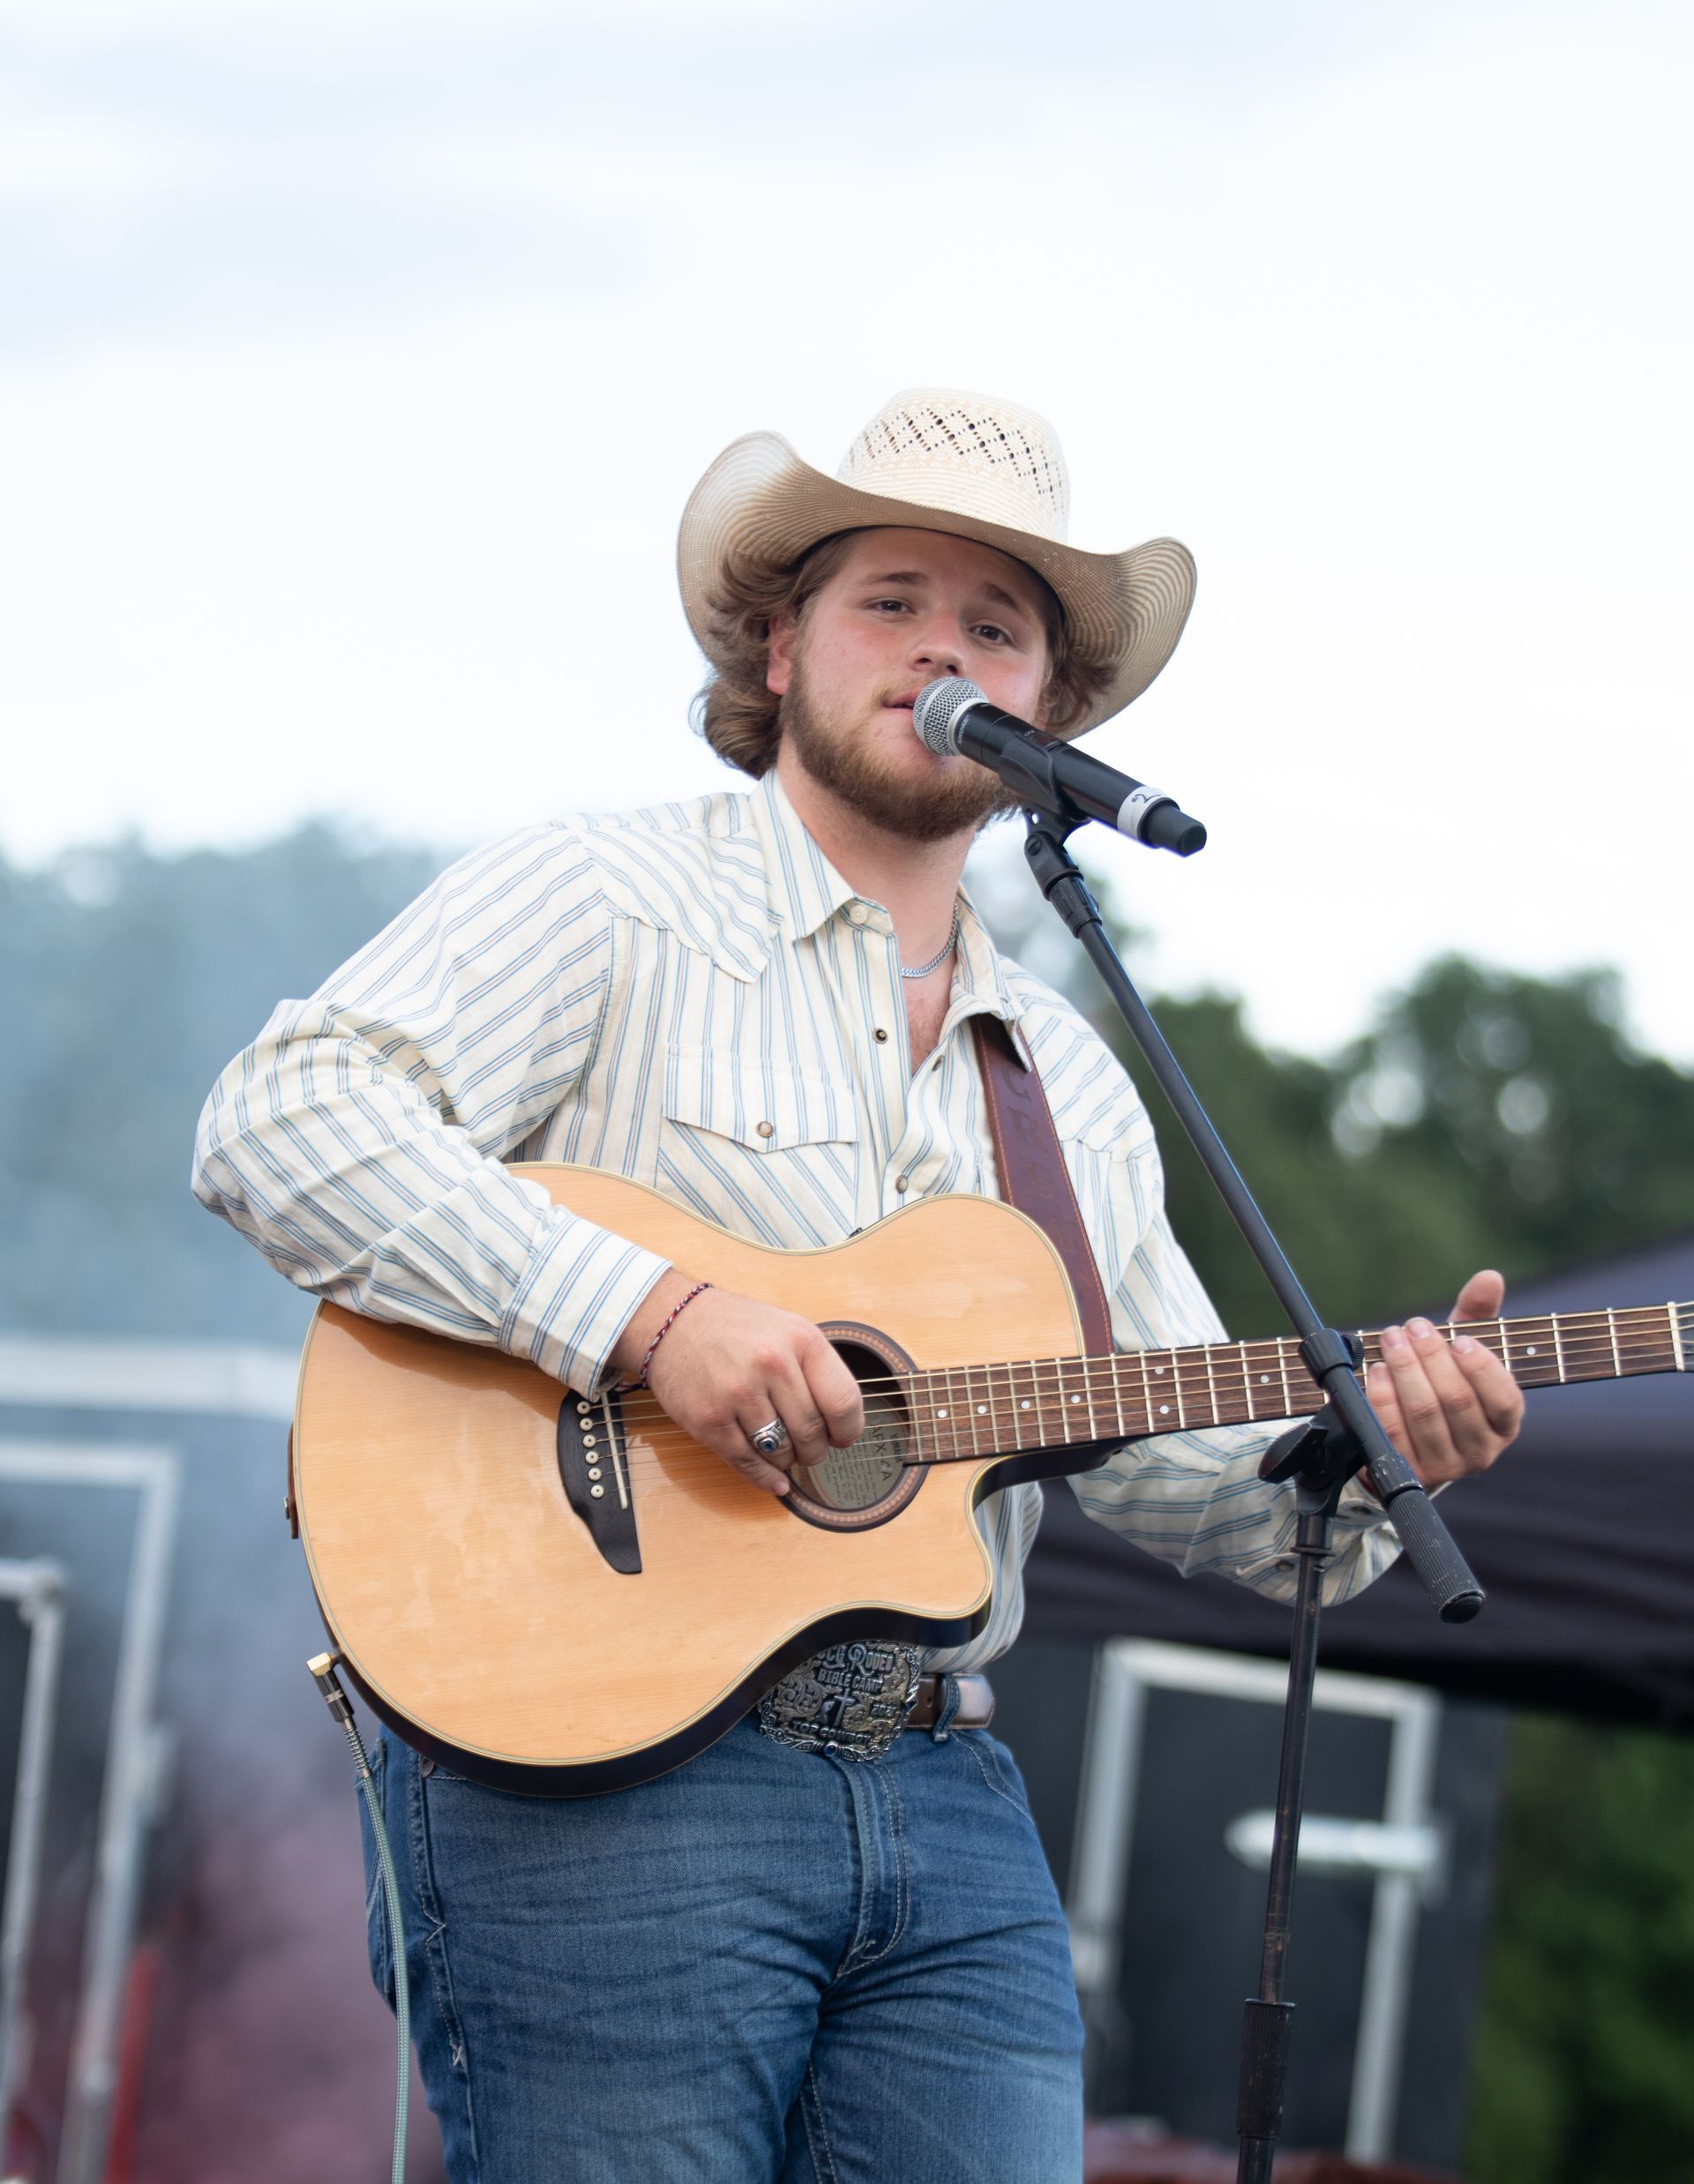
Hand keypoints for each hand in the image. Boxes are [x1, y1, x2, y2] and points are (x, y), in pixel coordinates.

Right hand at [610, 1274, 864, 1494]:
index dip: (848, 1430)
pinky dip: (766, 1478)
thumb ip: (818, 1370)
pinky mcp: (709, 1420)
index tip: (843, 1437)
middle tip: (810, 1448)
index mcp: (800, 1339)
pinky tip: (775, 1480)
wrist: (673, 1322)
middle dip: (816, 1450)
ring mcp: (737, 1393)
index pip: (843, 1402)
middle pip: (813, 1433)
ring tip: (784, 1450)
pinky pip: (748, 1463)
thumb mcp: (789, 1329)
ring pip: (783, 1452)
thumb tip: (843, 1425)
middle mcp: (771, 1364)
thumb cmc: (737, 1329)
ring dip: (788, 1460)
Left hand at [1365, 1268, 1524, 1488]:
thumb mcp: (1463, 1351)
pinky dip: (1382, 1396)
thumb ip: (1478, 1314)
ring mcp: (1444, 1467)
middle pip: (1456, 1400)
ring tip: (1392, 1340)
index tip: (1458, 1339)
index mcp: (1504, 1423)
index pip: (1504, 1398)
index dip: (1481, 1367)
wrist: (1409, 1438)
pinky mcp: (1406, 1471)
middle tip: (1411, 1327)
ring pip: (1423, 1413)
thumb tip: (1489, 1277)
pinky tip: (1376, 1371)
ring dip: (1404, 1370)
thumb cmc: (1445, 1384)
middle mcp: (1481, 1451)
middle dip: (1430, 1357)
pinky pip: (1391, 1431)